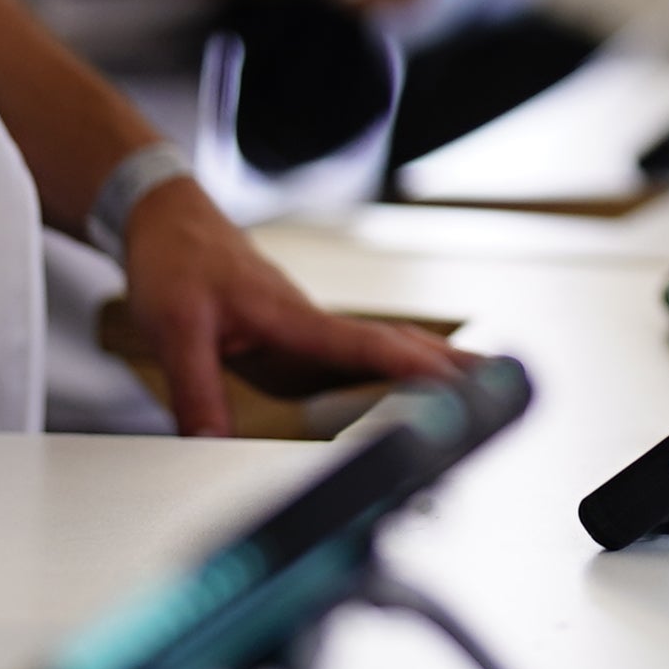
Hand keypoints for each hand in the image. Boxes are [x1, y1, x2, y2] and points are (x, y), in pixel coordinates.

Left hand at [109, 175, 467, 439]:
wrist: (165, 221)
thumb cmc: (175, 260)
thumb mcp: (176, 329)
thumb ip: (197, 393)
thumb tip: (211, 447)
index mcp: (292, 317)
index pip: (366, 345)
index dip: (414, 368)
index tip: (456, 384)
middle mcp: (311, 325)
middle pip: (394, 346)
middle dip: (449, 366)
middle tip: (503, 386)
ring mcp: (307, 335)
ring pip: (381, 353)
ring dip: (431, 369)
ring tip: (481, 392)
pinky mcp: (295, 346)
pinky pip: (354, 364)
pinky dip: (394, 376)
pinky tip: (409, 396)